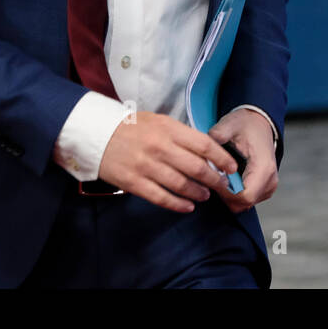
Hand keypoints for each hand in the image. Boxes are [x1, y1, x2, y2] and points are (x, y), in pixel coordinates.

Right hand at [97, 110, 238, 212]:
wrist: (96, 133)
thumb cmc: (131, 127)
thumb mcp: (158, 121)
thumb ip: (181, 135)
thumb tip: (206, 153)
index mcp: (168, 129)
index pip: (204, 145)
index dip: (222, 158)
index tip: (231, 167)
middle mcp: (160, 147)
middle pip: (197, 168)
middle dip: (214, 180)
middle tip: (221, 185)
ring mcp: (146, 166)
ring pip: (182, 185)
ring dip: (198, 193)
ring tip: (204, 195)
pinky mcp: (134, 183)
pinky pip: (162, 198)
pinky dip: (179, 204)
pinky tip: (188, 206)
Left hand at [209, 108, 278, 213]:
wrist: (259, 122)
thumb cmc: (245, 124)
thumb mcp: (229, 124)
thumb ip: (216, 135)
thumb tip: (204, 152)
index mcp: (264, 167)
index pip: (245, 196)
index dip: (225, 192)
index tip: (213, 178)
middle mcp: (270, 180)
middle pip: (243, 203)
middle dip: (224, 193)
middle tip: (213, 174)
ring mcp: (269, 186)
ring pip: (244, 204)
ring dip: (228, 194)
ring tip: (220, 173)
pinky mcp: (264, 189)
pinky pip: (246, 201)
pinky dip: (234, 193)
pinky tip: (227, 177)